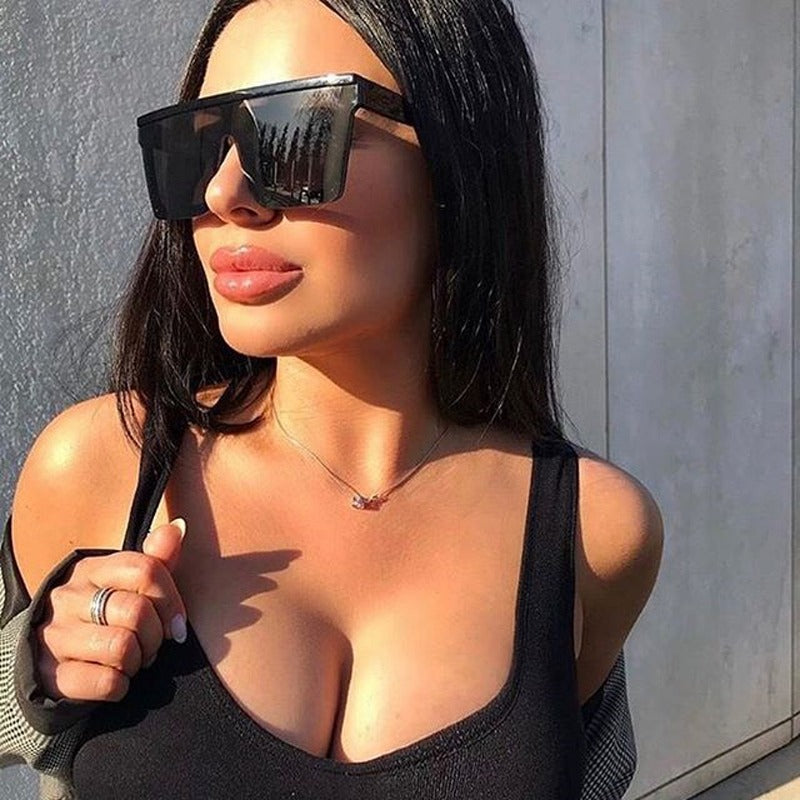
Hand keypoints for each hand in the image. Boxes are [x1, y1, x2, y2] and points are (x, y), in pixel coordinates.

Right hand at [33, 518, 188, 701]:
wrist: (51, 655)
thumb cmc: (105, 612)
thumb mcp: (129, 582)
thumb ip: (157, 558)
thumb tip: (180, 527)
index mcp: (94, 569)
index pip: (146, 570)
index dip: (172, 601)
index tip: (177, 623)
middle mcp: (70, 598)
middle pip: (137, 611)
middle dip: (156, 636)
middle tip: (152, 645)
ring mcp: (57, 636)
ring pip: (122, 647)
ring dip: (138, 661)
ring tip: (133, 659)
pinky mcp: (53, 675)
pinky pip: (106, 682)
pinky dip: (121, 685)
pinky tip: (116, 678)